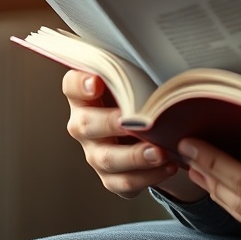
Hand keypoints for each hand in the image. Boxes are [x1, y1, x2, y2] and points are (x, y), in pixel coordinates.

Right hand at [62, 69, 203, 201]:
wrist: (148, 133)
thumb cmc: (141, 98)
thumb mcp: (138, 82)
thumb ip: (139, 71)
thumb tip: (162, 57)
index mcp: (87, 97)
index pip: (72, 86)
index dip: (80, 84)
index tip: (96, 82)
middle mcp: (84, 125)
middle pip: (85, 125)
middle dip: (110, 123)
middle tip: (133, 122)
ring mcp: (95, 153)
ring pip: (106, 158)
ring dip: (133, 156)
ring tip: (159, 152)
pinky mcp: (111, 177)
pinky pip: (124, 182)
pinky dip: (148, 177)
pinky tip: (169, 166)